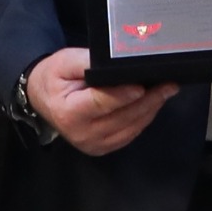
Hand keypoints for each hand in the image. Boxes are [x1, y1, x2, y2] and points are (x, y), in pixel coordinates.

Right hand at [28, 48, 174, 157]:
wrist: (42, 98)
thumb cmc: (54, 77)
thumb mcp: (65, 62)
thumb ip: (89, 63)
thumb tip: (117, 63)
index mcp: (69, 113)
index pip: (101, 103)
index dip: (123, 95)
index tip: (143, 86)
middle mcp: (82, 134)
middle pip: (122, 117)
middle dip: (148, 101)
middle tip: (169, 84)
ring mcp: (93, 145)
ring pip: (130, 127)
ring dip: (150, 110)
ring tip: (167, 91)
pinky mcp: (103, 148)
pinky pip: (129, 134)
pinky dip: (143, 118)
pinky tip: (153, 104)